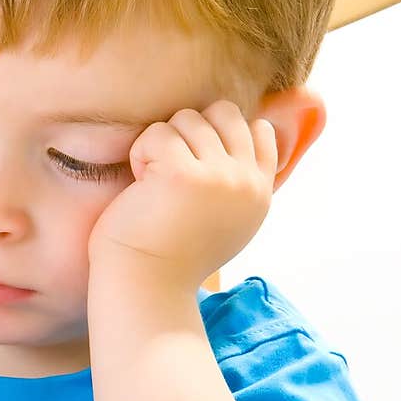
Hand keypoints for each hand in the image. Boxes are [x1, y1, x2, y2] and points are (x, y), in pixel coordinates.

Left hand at [87, 100, 277, 290]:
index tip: (195, 167)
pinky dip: (140, 155)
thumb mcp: (226, 219)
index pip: (259, 130)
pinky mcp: (182, 175)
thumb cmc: (172, 254)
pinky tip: (140, 188)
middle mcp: (246, 184)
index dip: (220, 133)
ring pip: (187, 119)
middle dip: (189, 131)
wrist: (145, 287)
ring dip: (161, 144)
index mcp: (260, 194)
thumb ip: (239, 181)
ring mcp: (218, 177)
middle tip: (169, 171)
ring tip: (154, 185)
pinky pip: (157, 134)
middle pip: (223, 113)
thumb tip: (252, 127)